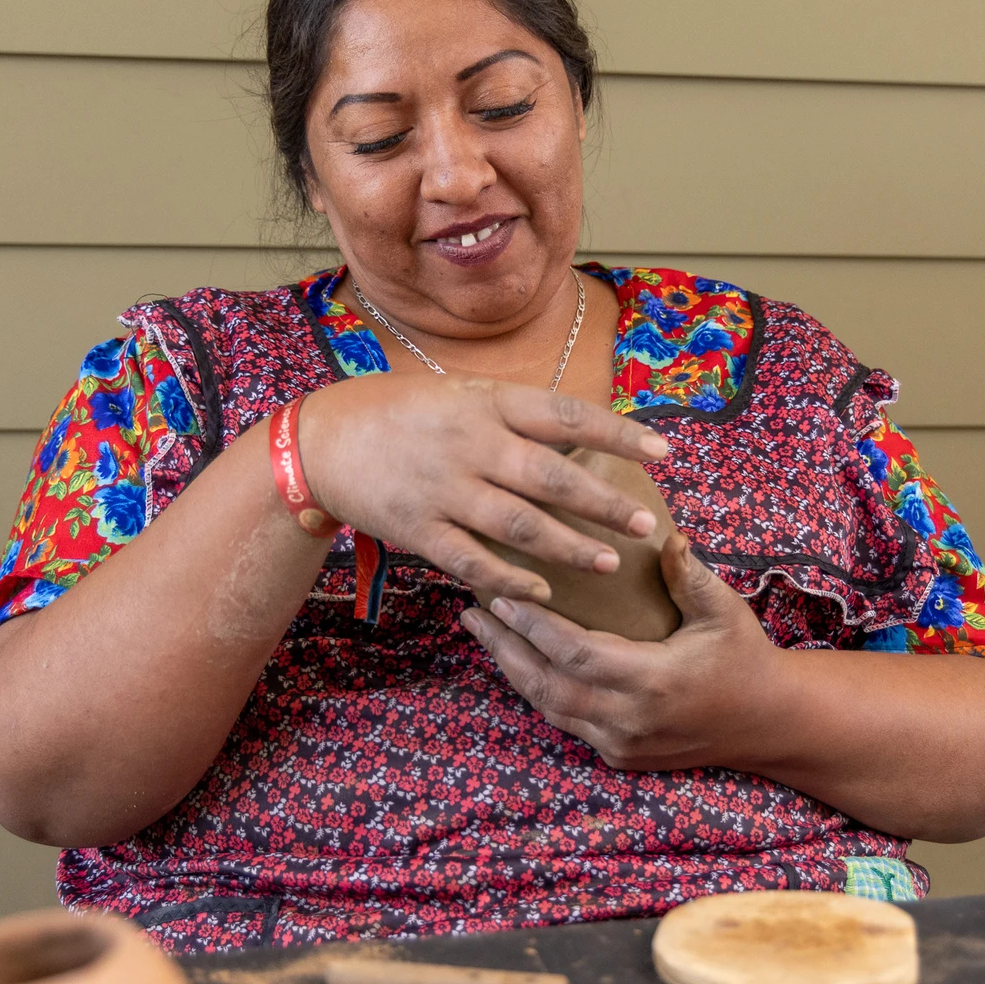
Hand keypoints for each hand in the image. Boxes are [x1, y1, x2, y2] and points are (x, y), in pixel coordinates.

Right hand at [295, 374, 668, 601]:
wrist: (321, 441)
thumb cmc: (400, 412)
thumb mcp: (459, 393)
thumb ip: (512, 414)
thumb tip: (579, 429)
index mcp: (487, 404)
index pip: (566, 416)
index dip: (618, 435)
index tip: (663, 452)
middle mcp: (471, 444)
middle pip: (552, 477)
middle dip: (604, 504)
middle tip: (644, 525)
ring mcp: (444, 489)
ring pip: (519, 525)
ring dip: (569, 546)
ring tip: (608, 562)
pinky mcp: (420, 529)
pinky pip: (473, 560)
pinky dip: (509, 578)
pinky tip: (543, 590)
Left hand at [459, 533, 784, 769]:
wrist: (767, 723)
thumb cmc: (744, 657)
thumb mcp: (725, 611)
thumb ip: (690, 575)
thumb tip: (665, 534)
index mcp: (655, 680)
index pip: (575, 654)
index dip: (533, 627)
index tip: (501, 597)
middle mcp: (631, 720)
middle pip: (547, 686)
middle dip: (505, 649)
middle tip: (472, 613)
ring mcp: (622, 744)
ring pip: (550, 709)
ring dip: (514, 670)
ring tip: (486, 634)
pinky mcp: (619, 756)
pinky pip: (566, 722)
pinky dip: (540, 690)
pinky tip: (520, 660)